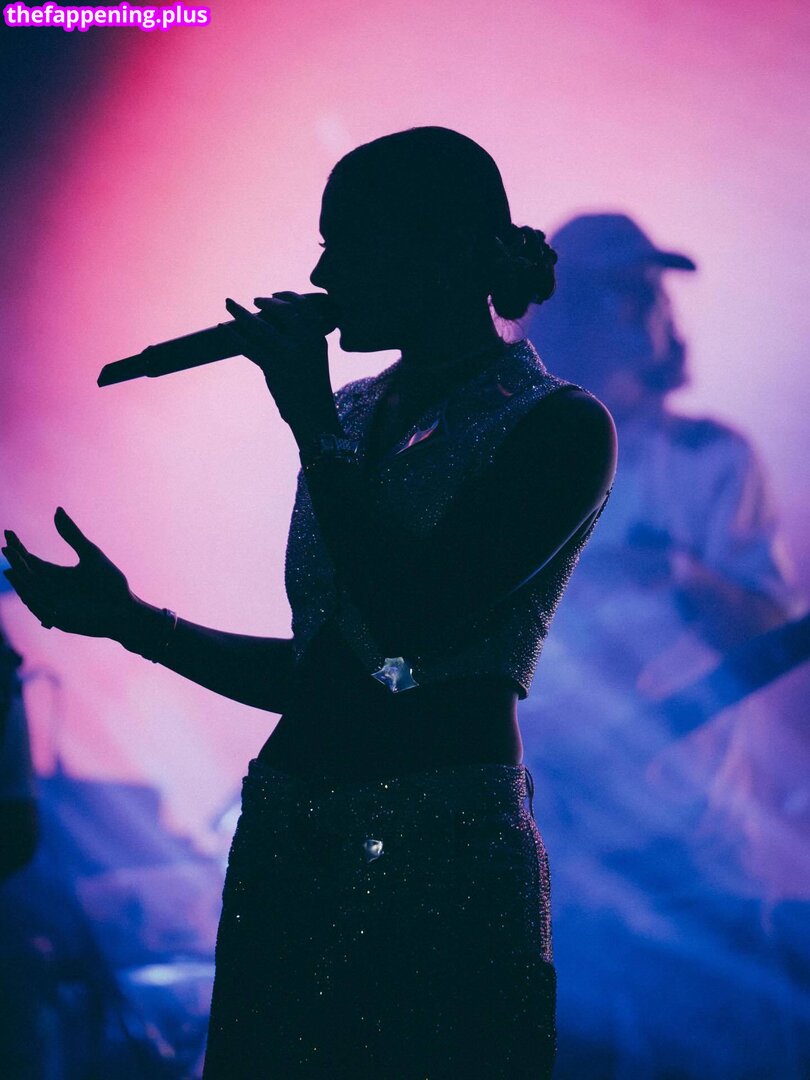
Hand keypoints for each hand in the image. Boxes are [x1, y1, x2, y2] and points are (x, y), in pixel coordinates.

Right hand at [2, 508, 134, 639]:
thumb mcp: (90, 554)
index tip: (8, 533)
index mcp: (55, 574)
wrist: (126, 611)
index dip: (17, 548)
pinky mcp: (58, 621)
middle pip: (26, 575)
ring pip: (29, 593)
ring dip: (21, 583)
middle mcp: (49, 590)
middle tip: (8, 549)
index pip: (30, 560)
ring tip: (12, 569)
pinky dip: (34, 602)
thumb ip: (72, 535)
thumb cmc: (111, 583)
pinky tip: (28, 592)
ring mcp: (52, 606)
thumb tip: (57, 509)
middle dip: (16, 563)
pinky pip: (41, 611)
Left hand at [224, 293, 340, 439]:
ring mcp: (288, 355)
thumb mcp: (314, 358)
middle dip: (265, 303)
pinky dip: (233, 336)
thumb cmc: (313, 388)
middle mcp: (304, 342)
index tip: (274, 294)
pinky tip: (223, 328)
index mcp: (318, 337)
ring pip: (259, 326)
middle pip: (281, 311)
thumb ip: (302, 339)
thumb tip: (277, 321)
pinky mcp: (272, 368)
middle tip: (253, 300)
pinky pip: (248, 346)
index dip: (287, 296)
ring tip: (229, 303)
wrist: (315, 416)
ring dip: (240, 312)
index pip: (302, 306)